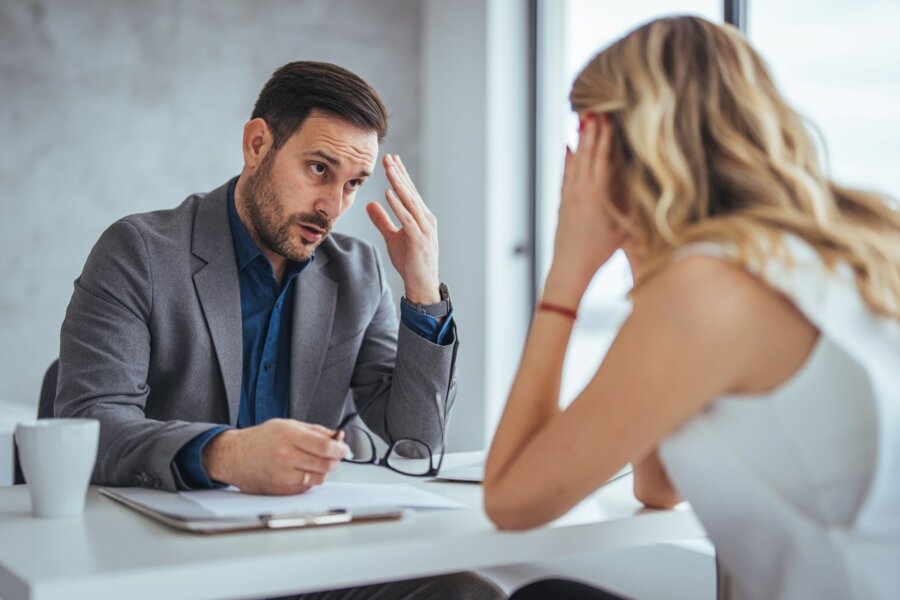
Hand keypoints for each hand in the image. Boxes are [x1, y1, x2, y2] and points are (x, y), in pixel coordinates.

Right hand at [202, 419, 348, 494]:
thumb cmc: (260, 439)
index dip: (340, 448)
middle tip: (335, 456)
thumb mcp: (287, 425)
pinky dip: (309, 480)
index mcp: (289, 435)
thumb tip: (337, 436)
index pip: (325, 446)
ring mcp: (282, 475)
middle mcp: (285, 456)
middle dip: (335, 460)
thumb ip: (315, 430)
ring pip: (318, 478)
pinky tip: (302, 471)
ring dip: (323, 471)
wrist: (233, 456)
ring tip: (315, 462)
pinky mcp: (279, 489)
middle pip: (326, 464)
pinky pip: (305, 488)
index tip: (344, 448)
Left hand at [366, 154, 440, 303]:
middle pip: (410, 191)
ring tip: (389, 168)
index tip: (391, 160)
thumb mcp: (392, 237)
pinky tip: (389, 194)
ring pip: (409, 201)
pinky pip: (407, 218)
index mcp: (421, 216)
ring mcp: (424, 228)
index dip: (400, 175)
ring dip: (398, 183)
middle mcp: (426, 218)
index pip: (410, 191)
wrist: (422, 284)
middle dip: (399, 173)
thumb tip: (370, 204)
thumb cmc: (410, 261)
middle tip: (388, 157)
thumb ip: (382, 220)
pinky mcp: (419, 239)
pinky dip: (398, 205)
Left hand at [545, 114, 627, 306]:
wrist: (569, 267)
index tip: (608, 118)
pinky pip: (565, 175)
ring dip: (579, 141)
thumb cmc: (599, 253)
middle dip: (591, 131)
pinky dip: (567, 160)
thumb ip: (633, 208)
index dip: (605, 137)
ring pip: (574, 162)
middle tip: (594, 110)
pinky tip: (568, 148)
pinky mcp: (562, 203)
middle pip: (586, 154)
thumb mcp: (623, 230)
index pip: (602, 159)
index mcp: (596, 195)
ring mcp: (568, 196)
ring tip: (581, 121)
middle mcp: (579, 191)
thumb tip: (651, 191)